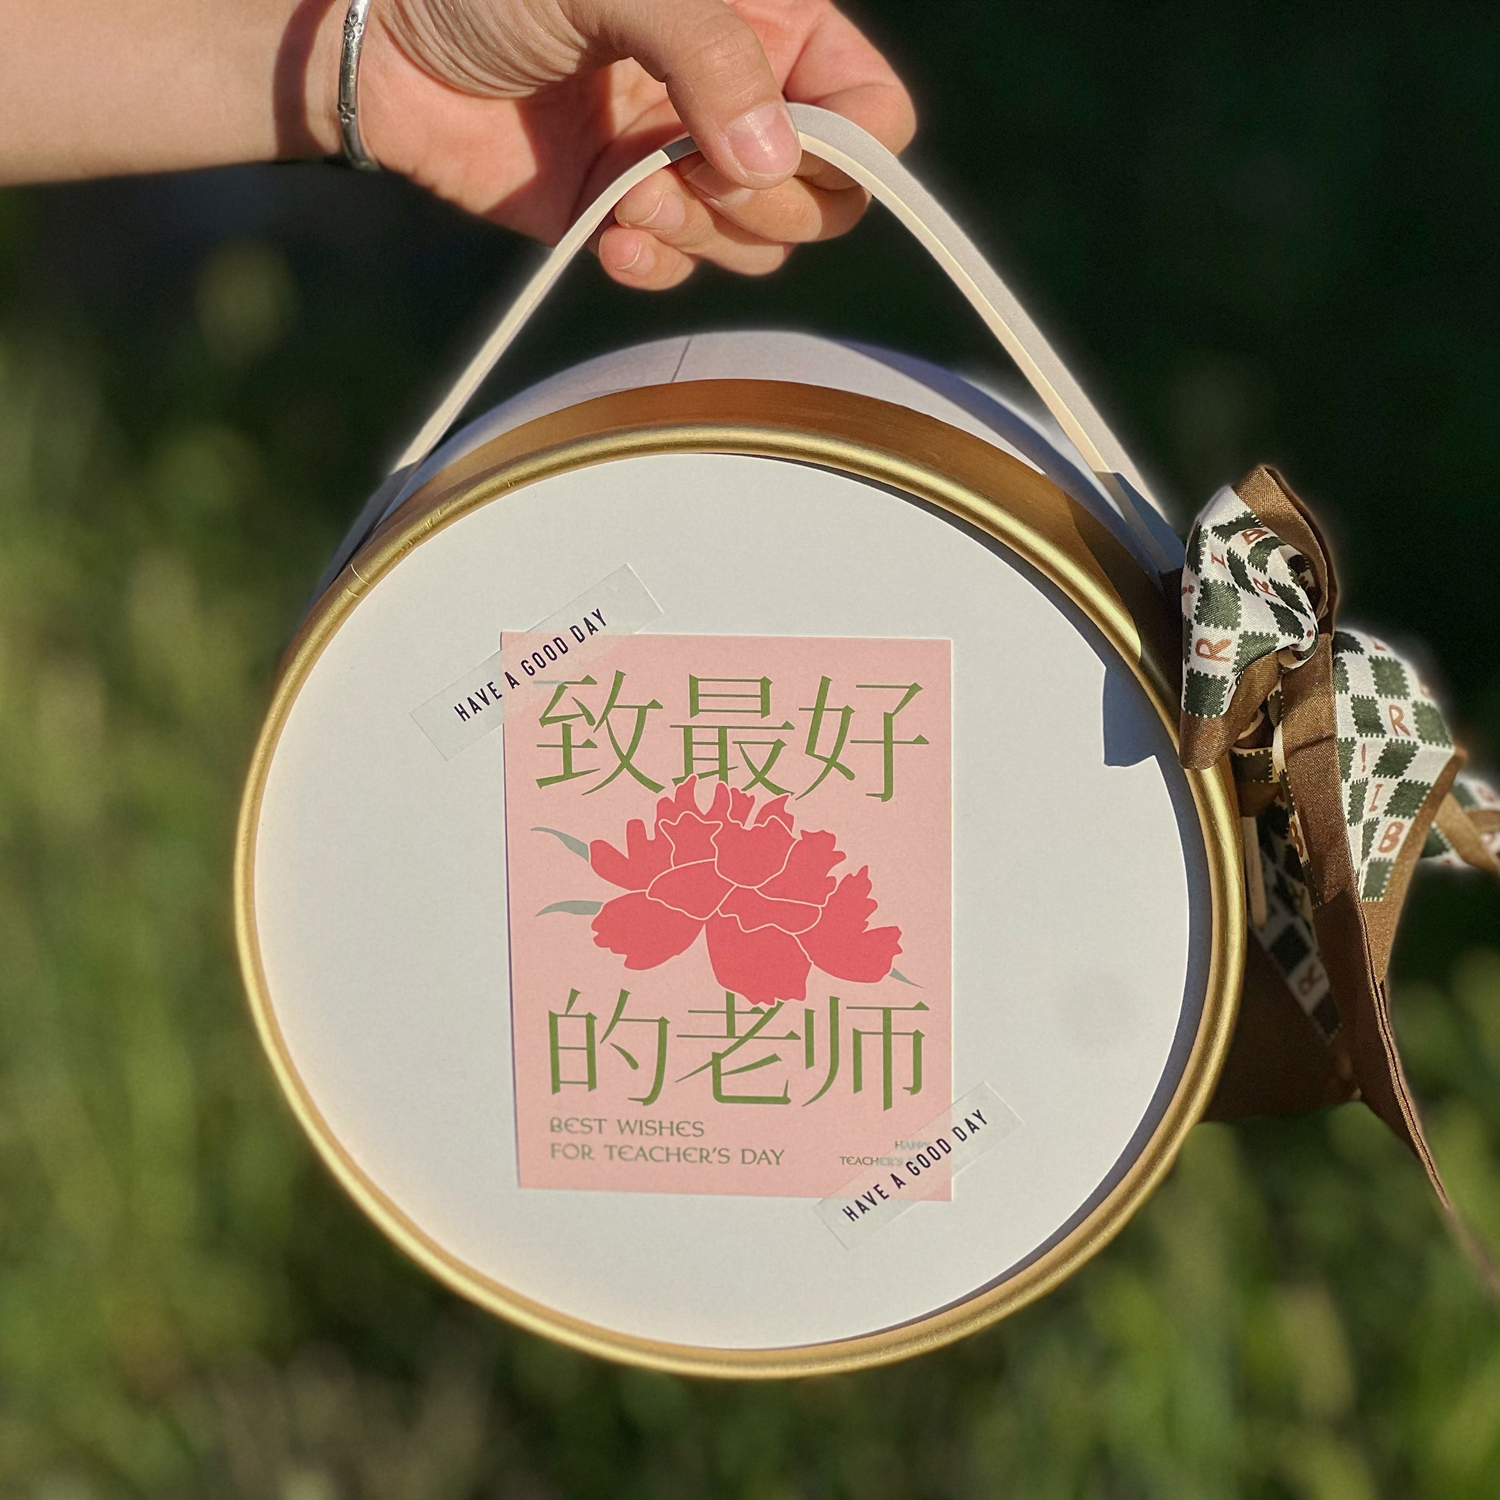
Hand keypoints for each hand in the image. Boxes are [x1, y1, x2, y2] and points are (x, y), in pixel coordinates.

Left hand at [352, 0, 914, 286]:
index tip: (791, 150)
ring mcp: (684, 161)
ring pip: (755, 245)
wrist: (384, 41)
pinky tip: (610, 232)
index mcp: (766, 22)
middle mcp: (736, 96)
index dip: (854, 147)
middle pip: (825, 194)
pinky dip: (655, 264)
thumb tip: (775, 164)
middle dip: (769, 202)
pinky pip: (681, 269)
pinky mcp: (626, 214)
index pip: (870, 108)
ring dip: (702, 233)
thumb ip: (711, 58)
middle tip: (694, 171)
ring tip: (629, 191)